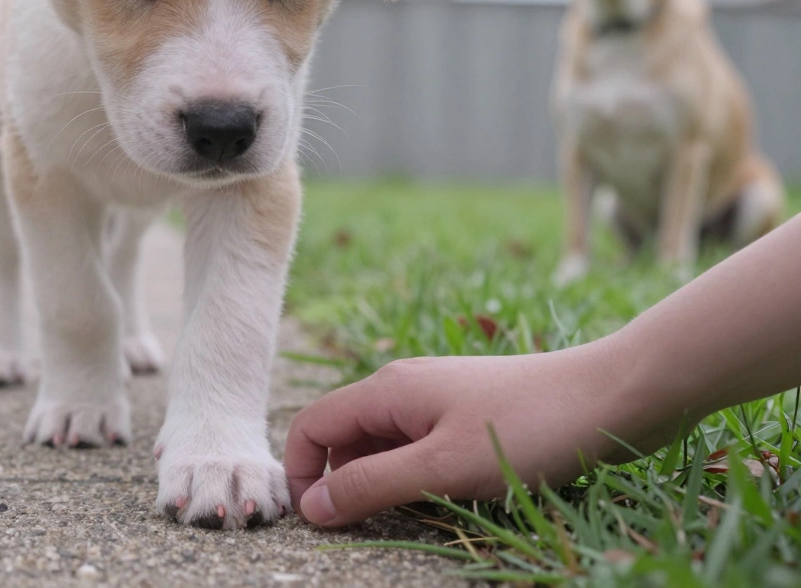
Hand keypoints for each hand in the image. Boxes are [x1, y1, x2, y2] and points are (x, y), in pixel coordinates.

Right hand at [283, 341, 669, 526]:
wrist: (614, 395)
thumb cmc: (529, 428)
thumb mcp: (442, 467)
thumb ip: (371, 486)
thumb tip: (311, 507)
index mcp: (387, 390)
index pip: (311, 425)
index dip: (298, 473)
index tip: (314, 522)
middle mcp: (403, 387)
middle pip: (343, 436)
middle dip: (339, 481)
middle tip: (365, 527)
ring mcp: (436, 398)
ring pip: (382, 443)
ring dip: (380, 481)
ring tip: (412, 513)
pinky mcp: (465, 413)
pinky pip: (417, 444)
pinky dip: (414, 473)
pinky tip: (445, 495)